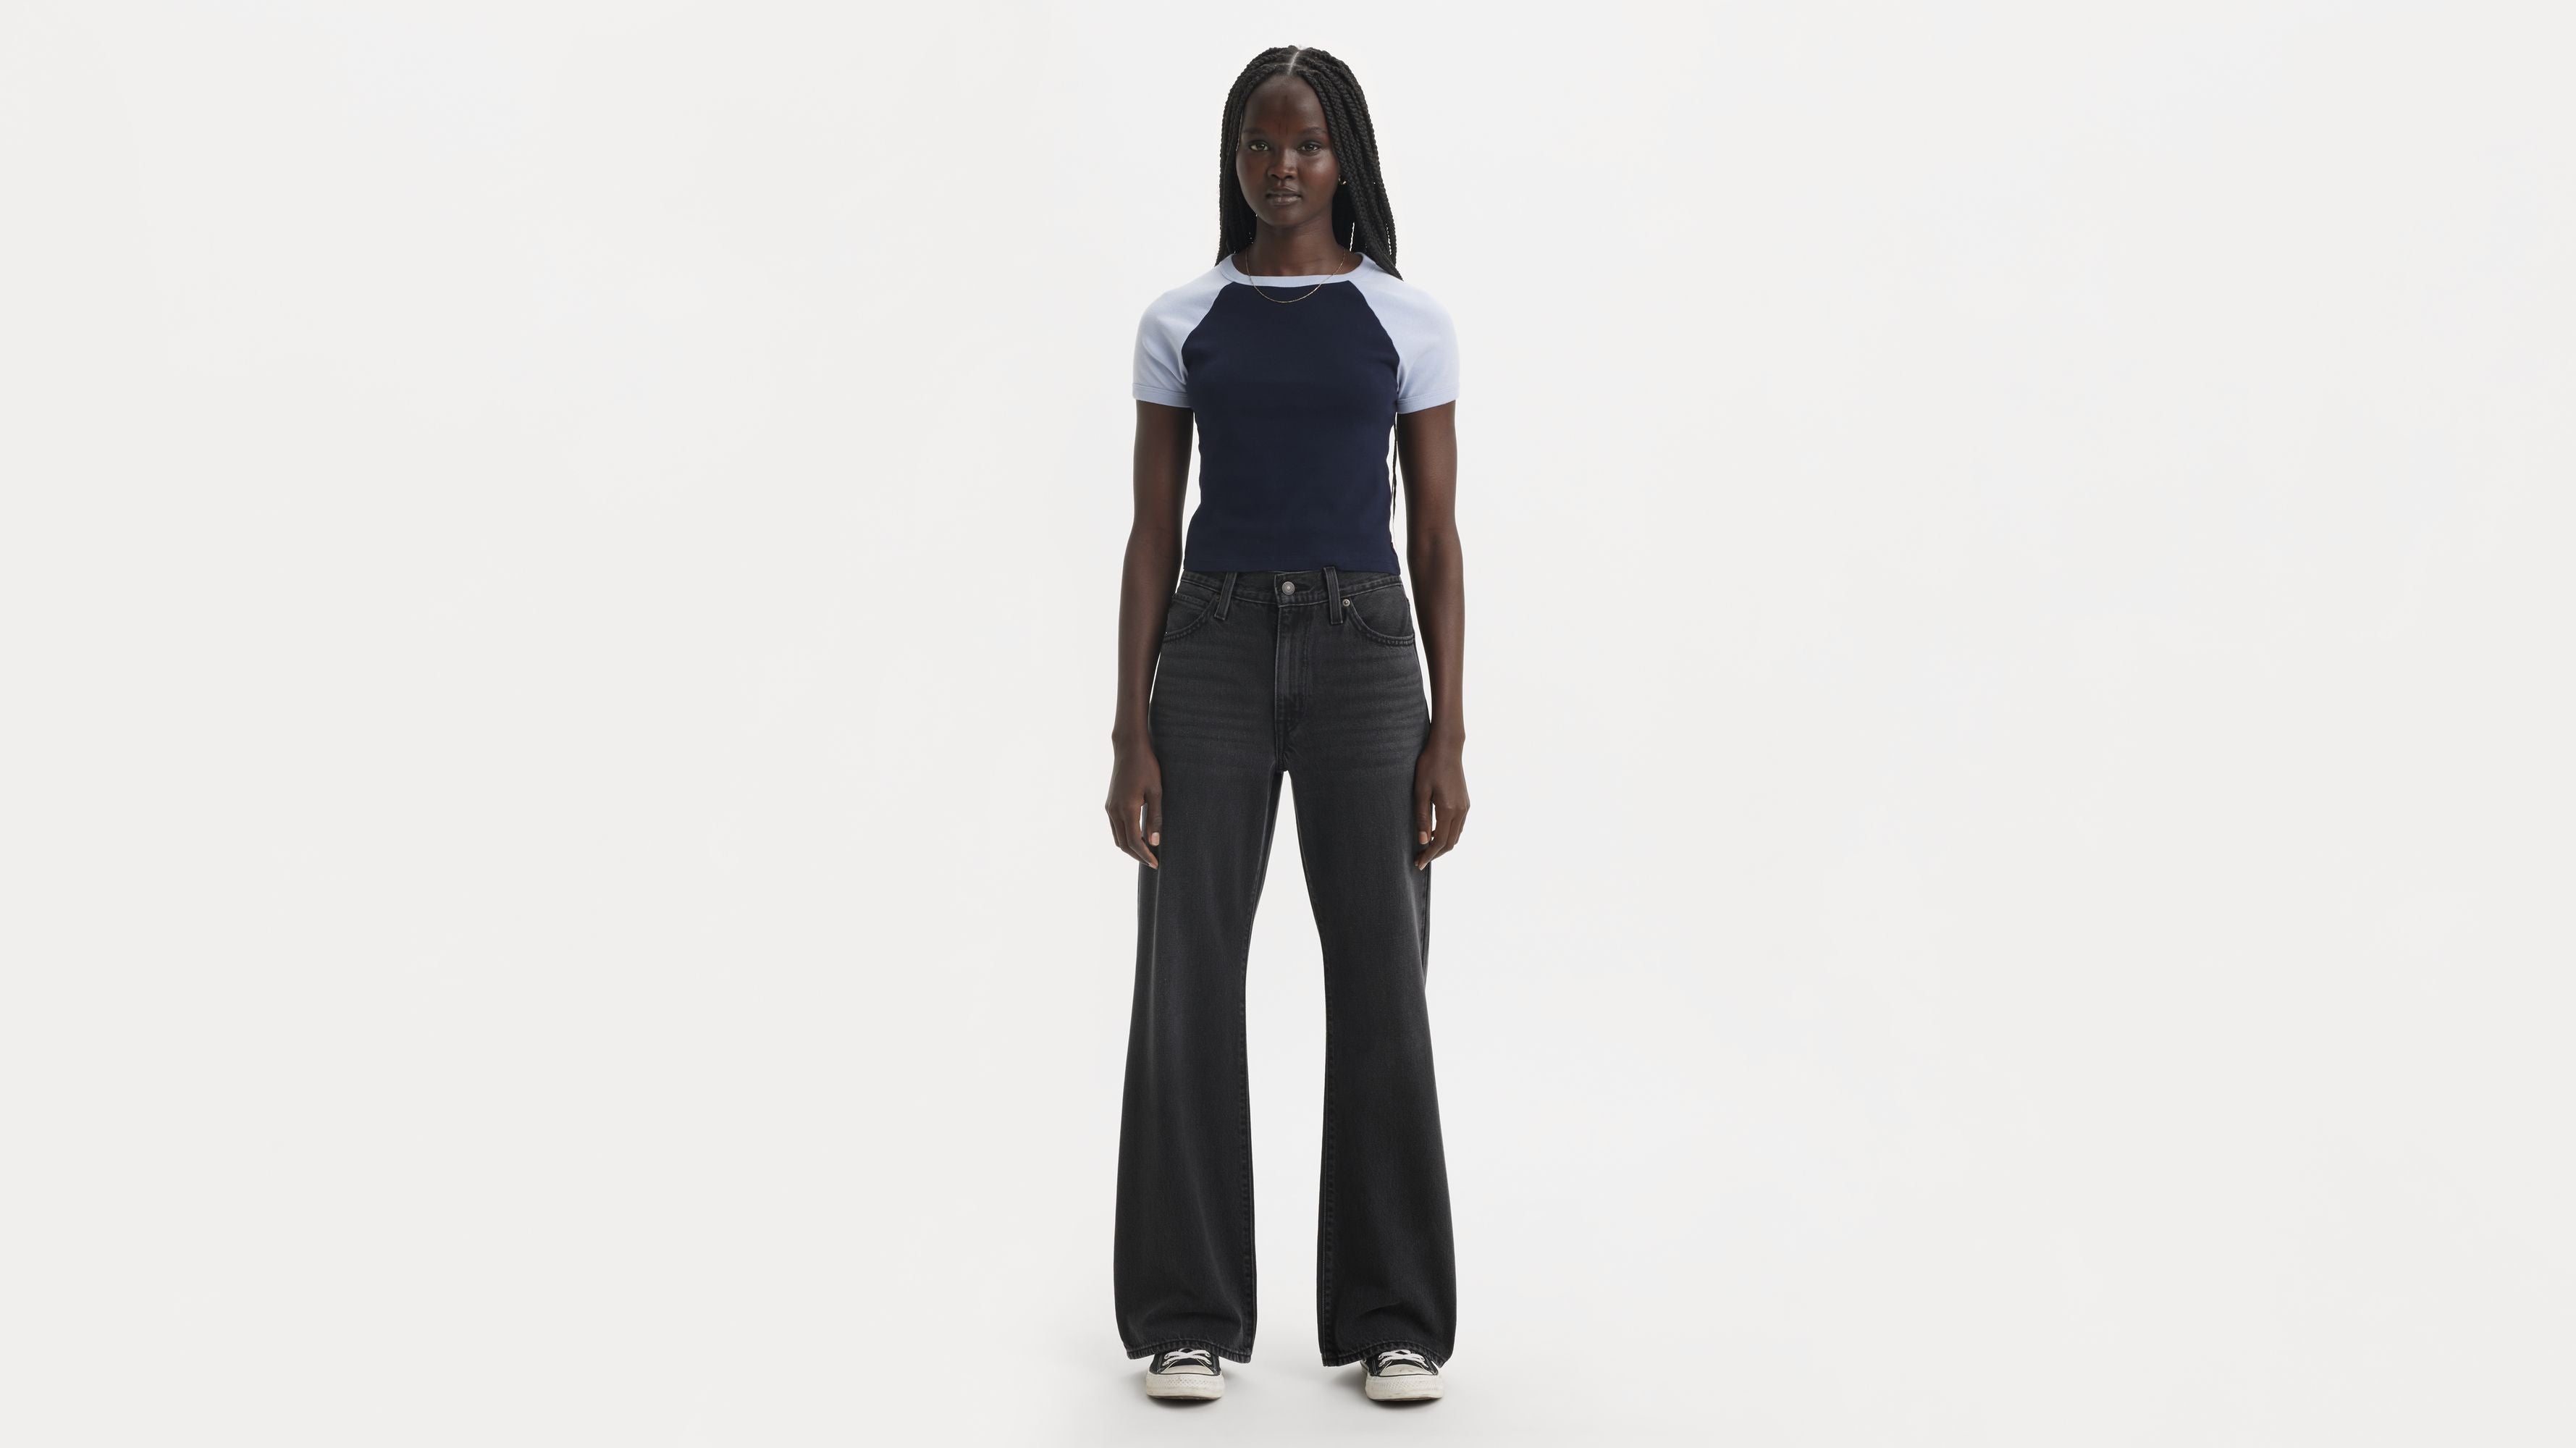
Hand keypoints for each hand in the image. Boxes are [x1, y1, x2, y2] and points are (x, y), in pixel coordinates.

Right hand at [1105, 737, 1164, 868]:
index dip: (1145, 855)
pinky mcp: (1110, 803)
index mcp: (1126, 809)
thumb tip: (1154, 842)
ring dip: (1130, 848)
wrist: (1128, 748)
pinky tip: (1137, 836)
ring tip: (1146, 852)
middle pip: (1123, 843)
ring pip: (1117, 837)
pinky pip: (1115, 827)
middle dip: (1137, 855)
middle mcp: (1114, 811)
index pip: (1134, 841)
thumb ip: (1155, 818)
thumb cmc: (1146, 767)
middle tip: (1152, 862)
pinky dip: (1124, 837)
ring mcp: (1109, 807)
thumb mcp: (1156, 792)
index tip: (1156, 864)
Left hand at [1412, 735, 1468, 868]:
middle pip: (1450, 843)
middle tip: (1420, 859)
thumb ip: (1422, 817)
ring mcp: (1465, 807)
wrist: (1447, 748)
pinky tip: (1436, 832)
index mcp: (1449, 810)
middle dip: (1435, 854)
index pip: (1439, 842)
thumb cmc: (1430, 766)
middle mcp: (1461, 811)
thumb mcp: (1420, 791)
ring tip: (1426, 848)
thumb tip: (1423, 841)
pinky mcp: (1465, 802)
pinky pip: (1459, 826)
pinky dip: (1448, 835)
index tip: (1418, 863)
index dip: (1428, 855)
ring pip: (1456, 836)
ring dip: (1442, 845)